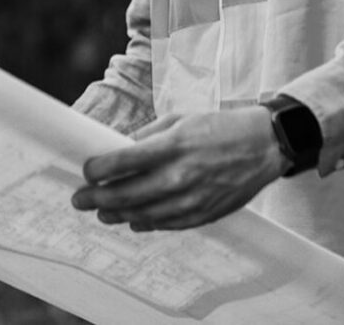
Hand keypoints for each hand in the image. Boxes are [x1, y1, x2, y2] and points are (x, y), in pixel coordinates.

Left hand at [71, 108, 286, 231]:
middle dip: (97, 199)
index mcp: (173, 145)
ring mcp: (192, 199)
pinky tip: (133, 220)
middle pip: (126, 194)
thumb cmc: (219, 127)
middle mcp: (180, 175)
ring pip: (143, 215)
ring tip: (102, 212)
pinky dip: (145, 224)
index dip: (97, 170)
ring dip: (117, 215)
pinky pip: (165, 225)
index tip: (86, 172)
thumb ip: (148, 136)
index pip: (122, 162)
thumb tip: (118, 148)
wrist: (263, 146)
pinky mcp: (203, 215)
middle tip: (80, 200)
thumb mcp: (181, 119)